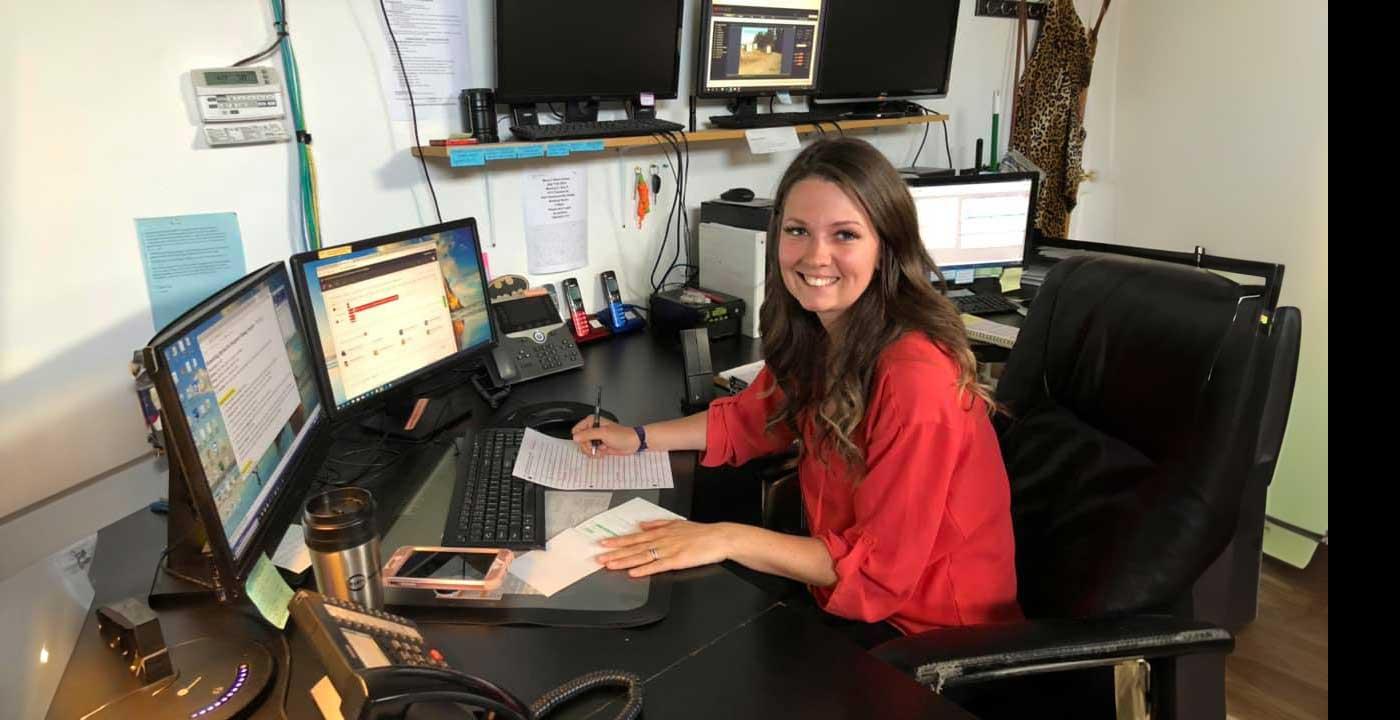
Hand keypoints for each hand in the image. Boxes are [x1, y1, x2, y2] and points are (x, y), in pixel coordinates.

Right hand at [570, 417, 638, 455]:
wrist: (633, 443)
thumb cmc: (622, 435)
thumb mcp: (604, 433)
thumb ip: (588, 434)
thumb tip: (575, 437)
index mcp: (592, 422)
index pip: (577, 430)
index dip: (581, 438)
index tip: (588, 441)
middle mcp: (592, 429)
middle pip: (580, 441)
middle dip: (588, 447)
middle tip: (597, 446)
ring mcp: (595, 438)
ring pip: (585, 448)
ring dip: (593, 451)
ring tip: (602, 449)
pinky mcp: (599, 446)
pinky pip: (591, 452)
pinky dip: (597, 454)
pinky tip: (604, 451)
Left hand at [594, 520, 734, 576]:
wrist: (719, 537)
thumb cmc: (700, 532)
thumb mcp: (677, 523)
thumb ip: (658, 524)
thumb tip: (642, 525)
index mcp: (661, 532)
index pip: (635, 538)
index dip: (618, 541)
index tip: (604, 543)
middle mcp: (661, 540)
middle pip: (634, 548)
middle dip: (615, 552)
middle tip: (599, 556)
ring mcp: (668, 550)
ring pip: (642, 556)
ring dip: (624, 561)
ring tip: (610, 564)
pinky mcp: (677, 560)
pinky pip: (657, 566)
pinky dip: (644, 569)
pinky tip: (633, 572)